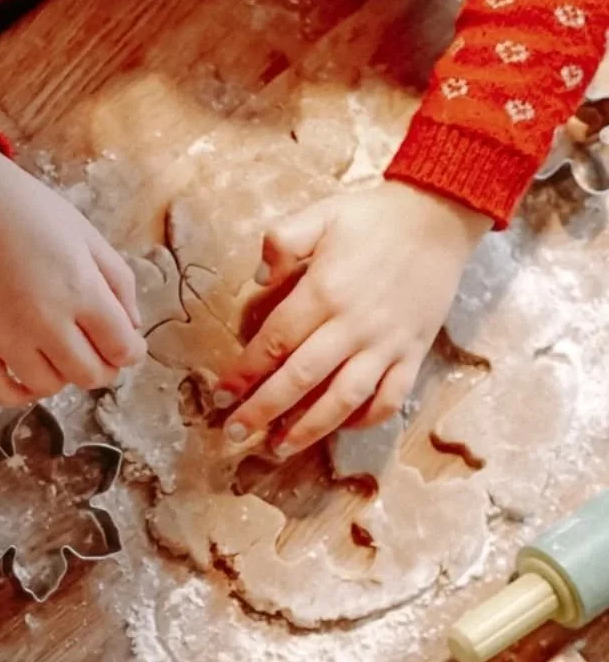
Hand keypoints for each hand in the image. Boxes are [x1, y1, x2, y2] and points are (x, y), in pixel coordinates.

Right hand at [0, 149, 144, 403]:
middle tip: (96, 351)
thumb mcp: (90, 237)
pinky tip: (27, 378)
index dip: (131, 351)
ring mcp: (6, 336)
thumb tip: (131, 329)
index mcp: (83, 291)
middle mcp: (46, 321)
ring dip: (61, 376)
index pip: (123, 349)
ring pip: (47, 387)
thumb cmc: (32, 212)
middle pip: (89, 375)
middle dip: (102, 368)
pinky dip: (17, 394)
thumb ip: (120, 284)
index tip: (125, 344)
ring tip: (58, 354)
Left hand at [215, 182, 489, 456]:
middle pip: (300, 379)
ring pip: (343, 398)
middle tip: (233, 432)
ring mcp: (386, 343)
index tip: (220, 394)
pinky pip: (390, 397)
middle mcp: (354, 325)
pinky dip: (367, 418)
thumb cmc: (374, 217)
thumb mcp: (321, 215)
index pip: (274, 342)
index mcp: (324, 293)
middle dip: (262, 410)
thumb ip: (282, 241)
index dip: (244, 372)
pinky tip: (341, 428)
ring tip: (279, 448)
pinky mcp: (414, 352)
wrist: (441, 213)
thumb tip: (256, 278)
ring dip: (309, 428)